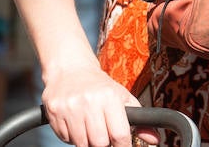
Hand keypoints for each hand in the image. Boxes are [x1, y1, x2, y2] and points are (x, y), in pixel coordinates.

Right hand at [42, 63, 156, 146]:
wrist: (70, 69)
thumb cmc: (100, 86)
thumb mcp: (122, 97)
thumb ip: (139, 120)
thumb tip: (154, 140)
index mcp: (110, 97)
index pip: (119, 133)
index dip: (123, 145)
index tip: (122, 145)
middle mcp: (89, 102)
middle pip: (99, 142)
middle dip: (103, 144)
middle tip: (103, 136)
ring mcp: (70, 107)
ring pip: (81, 143)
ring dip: (87, 141)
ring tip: (89, 128)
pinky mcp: (54, 112)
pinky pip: (65, 138)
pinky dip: (72, 137)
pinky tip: (75, 123)